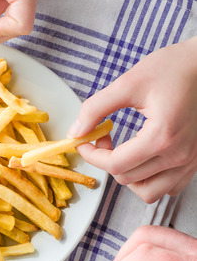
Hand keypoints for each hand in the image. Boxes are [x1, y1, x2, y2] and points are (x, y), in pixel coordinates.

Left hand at [67, 37, 196, 202]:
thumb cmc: (172, 68)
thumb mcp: (129, 83)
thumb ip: (96, 108)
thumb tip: (76, 131)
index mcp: (161, 137)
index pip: (115, 164)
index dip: (91, 155)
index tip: (84, 141)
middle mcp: (178, 156)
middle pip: (127, 178)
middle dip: (106, 161)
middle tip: (103, 137)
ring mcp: (189, 162)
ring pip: (148, 192)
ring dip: (127, 177)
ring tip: (122, 154)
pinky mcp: (194, 162)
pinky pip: (167, 188)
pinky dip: (150, 181)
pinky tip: (143, 160)